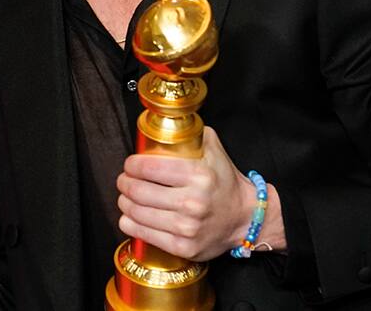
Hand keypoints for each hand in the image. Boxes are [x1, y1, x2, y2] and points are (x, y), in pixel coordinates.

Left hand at [116, 126, 277, 261]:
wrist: (246, 219)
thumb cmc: (226, 184)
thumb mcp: (215, 151)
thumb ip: (194, 133)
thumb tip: (170, 122)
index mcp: (199, 175)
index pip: (149, 168)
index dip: (131, 165)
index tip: (130, 164)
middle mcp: (193, 202)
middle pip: (138, 191)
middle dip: (124, 183)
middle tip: (124, 180)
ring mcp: (187, 228)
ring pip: (136, 213)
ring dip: (124, 202)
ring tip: (126, 197)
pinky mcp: (183, 247)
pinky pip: (143, 234)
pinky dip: (130, 223)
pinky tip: (131, 216)